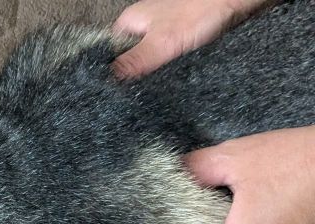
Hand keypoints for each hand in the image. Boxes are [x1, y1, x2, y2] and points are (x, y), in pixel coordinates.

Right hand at [111, 0, 267, 78]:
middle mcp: (143, 25)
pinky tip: (173, 79)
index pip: (110, 53)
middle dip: (135, 76)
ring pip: (150, 59)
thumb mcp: (161, 44)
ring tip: (157, 90)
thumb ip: (134, 63)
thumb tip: (107, 82)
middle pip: (130, 58)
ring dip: (154, 74)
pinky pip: (167, 58)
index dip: (112, 74)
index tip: (117, 92)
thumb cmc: (198, 12)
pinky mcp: (179, 38)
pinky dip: (170, 69)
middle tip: (139, 95)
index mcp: (130, 22)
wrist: (235, 1)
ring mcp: (161, 30)